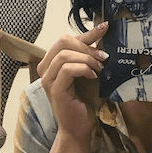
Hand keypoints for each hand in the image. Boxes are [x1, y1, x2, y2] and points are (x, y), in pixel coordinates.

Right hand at [37, 22, 108, 140]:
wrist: (80, 126)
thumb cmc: (85, 100)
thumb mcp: (91, 73)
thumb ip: (91, 57)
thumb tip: (103, 36)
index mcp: (52, 62)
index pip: (67, 39)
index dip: (87, 32)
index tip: (105, 26)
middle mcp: (46, 68)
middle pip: (63, 41)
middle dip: (86, 46)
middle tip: (103, 57)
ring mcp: (47, 78)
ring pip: (64, 54)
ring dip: (87, 58)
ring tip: (99, 68)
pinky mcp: (54, 89)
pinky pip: (67, 69)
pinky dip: (83, 69)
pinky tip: (93, 76)